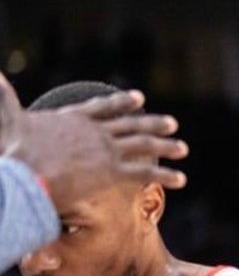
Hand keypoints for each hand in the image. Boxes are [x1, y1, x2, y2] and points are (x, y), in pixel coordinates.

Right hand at [0, 72, 187, 208]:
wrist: (25, 171)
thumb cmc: (15, 149)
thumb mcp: (9, 119)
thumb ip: (5, 97)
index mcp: (75, 118)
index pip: (104, 107)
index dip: (123, 103)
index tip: (140, 99)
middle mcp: (96, 131)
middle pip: (131, 124)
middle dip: (153, 124)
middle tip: (172, 124)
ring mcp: (107, 149)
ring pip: (144, 145)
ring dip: (166, 147)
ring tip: (182, 149)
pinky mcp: (113, 171)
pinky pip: (146, 172)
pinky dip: (166, 175)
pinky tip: (182, 178)